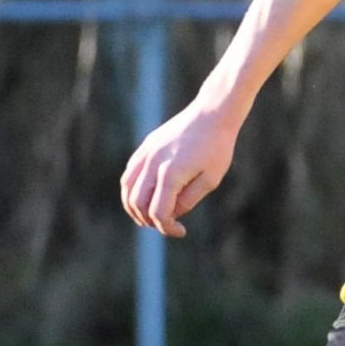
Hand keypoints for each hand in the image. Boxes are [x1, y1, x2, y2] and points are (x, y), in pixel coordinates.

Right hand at [120, 99, 241, 237]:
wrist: (212, 113)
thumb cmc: (217, 147)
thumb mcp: (211, 179)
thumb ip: (188, 200)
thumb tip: (170, 215)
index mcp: (170, 174)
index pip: (158, 213)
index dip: (167, 228)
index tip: (181, 231)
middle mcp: (152, 164)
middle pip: (137, 204)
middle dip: (149, 221)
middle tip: (166, 225)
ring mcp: (146, 154)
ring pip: (127, 189)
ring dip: (135, 207)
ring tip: (152, 216)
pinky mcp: (145, 147)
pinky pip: (130, 174)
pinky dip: (133, 190)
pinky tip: (146, 196)